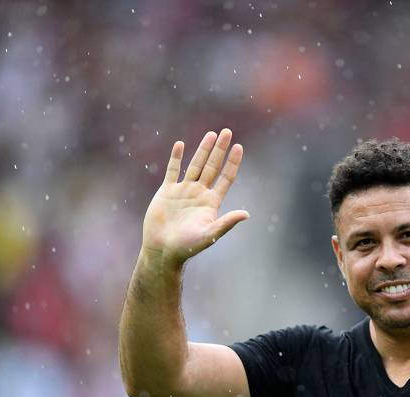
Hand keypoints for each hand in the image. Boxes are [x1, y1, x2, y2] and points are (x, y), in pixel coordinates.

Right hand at [141, 129, 248, 267]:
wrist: (162, 251)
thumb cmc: (187, 246)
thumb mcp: (210, 234)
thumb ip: (226, 223)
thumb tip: (247, 214)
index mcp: (211, 202)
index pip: (225, 178)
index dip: (232, 162)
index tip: (239, 147)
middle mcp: (199, 194)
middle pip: (212, 166)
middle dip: (219, 149)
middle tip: (227, 131)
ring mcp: (183, 191)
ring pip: (195, 165)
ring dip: (203, 150)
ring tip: (211, 134)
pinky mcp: (166, 192)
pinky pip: (172, 171)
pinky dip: (176, 158)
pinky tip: (180, 145)